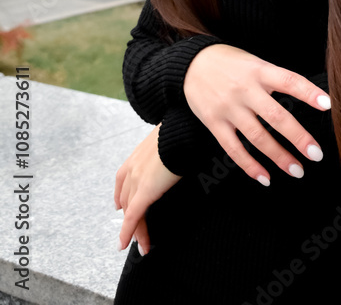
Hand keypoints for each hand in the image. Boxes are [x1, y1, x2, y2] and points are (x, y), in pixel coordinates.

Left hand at [114, 124, 180, 254]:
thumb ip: (166, 153)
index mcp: (137, 155)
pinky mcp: (144, 192)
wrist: (183, 132)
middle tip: (133, 232)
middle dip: (129, 218)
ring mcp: (136, 179)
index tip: (120, 207)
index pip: (124, 181)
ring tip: (140, 244)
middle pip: (127, 199)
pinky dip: (128, 232)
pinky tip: (126, 244)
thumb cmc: (183, 134)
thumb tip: (176, 155)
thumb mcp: (170, 143)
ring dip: (134, 230)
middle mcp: (132, 167)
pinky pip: (133, 217)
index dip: (122, 197)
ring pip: (130, 211)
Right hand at [183, 44, 330, 185]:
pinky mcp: (214, 123)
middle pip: (276, 116)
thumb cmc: (230, 62)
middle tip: (317, 154)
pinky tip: (265, 177)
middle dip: (298, 137)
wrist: (190, 63)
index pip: (288, 81)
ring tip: (297, 170)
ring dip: (279, 157)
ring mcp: (229, 108)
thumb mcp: (254, 62)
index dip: (308, 92)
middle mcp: (245, 89)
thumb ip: (274, 79)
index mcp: (259, 70)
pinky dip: (250, 166)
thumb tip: (306, 96)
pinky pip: (233, 149)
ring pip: (257, 137)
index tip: (328, 105)